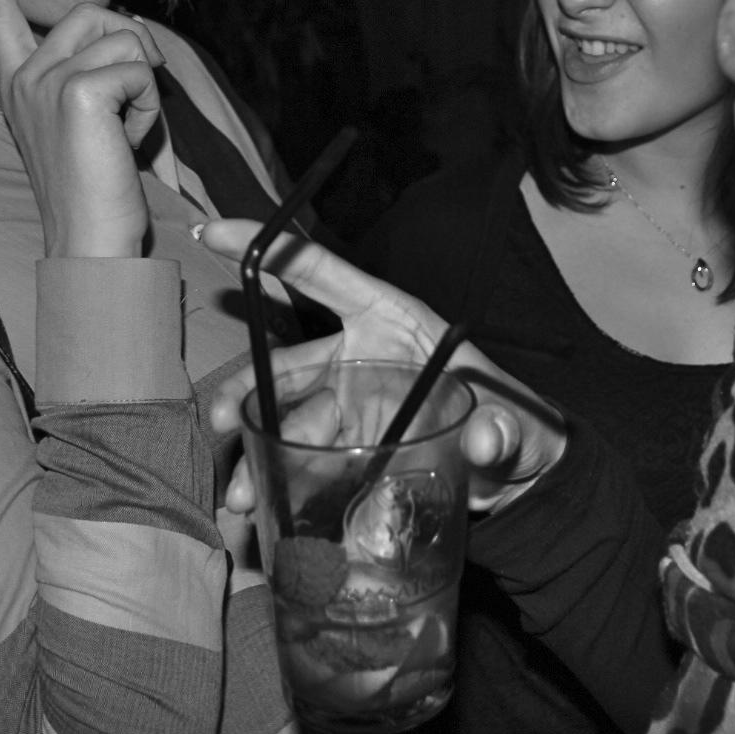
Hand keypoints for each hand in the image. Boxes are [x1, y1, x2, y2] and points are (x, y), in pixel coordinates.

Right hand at [0, 0, 165, 257]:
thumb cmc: (95, 188)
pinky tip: (127, 142)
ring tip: (122, 133)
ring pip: (125, 40)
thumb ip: (94, 74)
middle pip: (93, 14)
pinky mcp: (76, 91)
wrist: (87, 240)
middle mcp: (24, 76)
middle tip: (128, 106)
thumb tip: (130, 35)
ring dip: (143, 86)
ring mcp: (46, 81)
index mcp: (18, 83)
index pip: (1, 14)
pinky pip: (140, 71)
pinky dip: (149, 107)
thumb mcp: (88, 121)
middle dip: (130, 50)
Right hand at [202, 219, 568, 512]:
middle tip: (225, 421)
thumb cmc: (515, 430)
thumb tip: (489, 438)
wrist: (510, 481)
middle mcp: (359, 355)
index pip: (326, 276)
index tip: (218, 233)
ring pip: (283, 411)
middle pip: (289, 358)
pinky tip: (255, 500)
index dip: (273, 252)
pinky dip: (269, 474)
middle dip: (248, 387)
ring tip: (240, 491)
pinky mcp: (340, 446)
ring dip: (254, 444)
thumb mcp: (516, 427)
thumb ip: (503, 431)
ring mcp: (345, 401)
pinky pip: (294, 453)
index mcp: (395, 322)